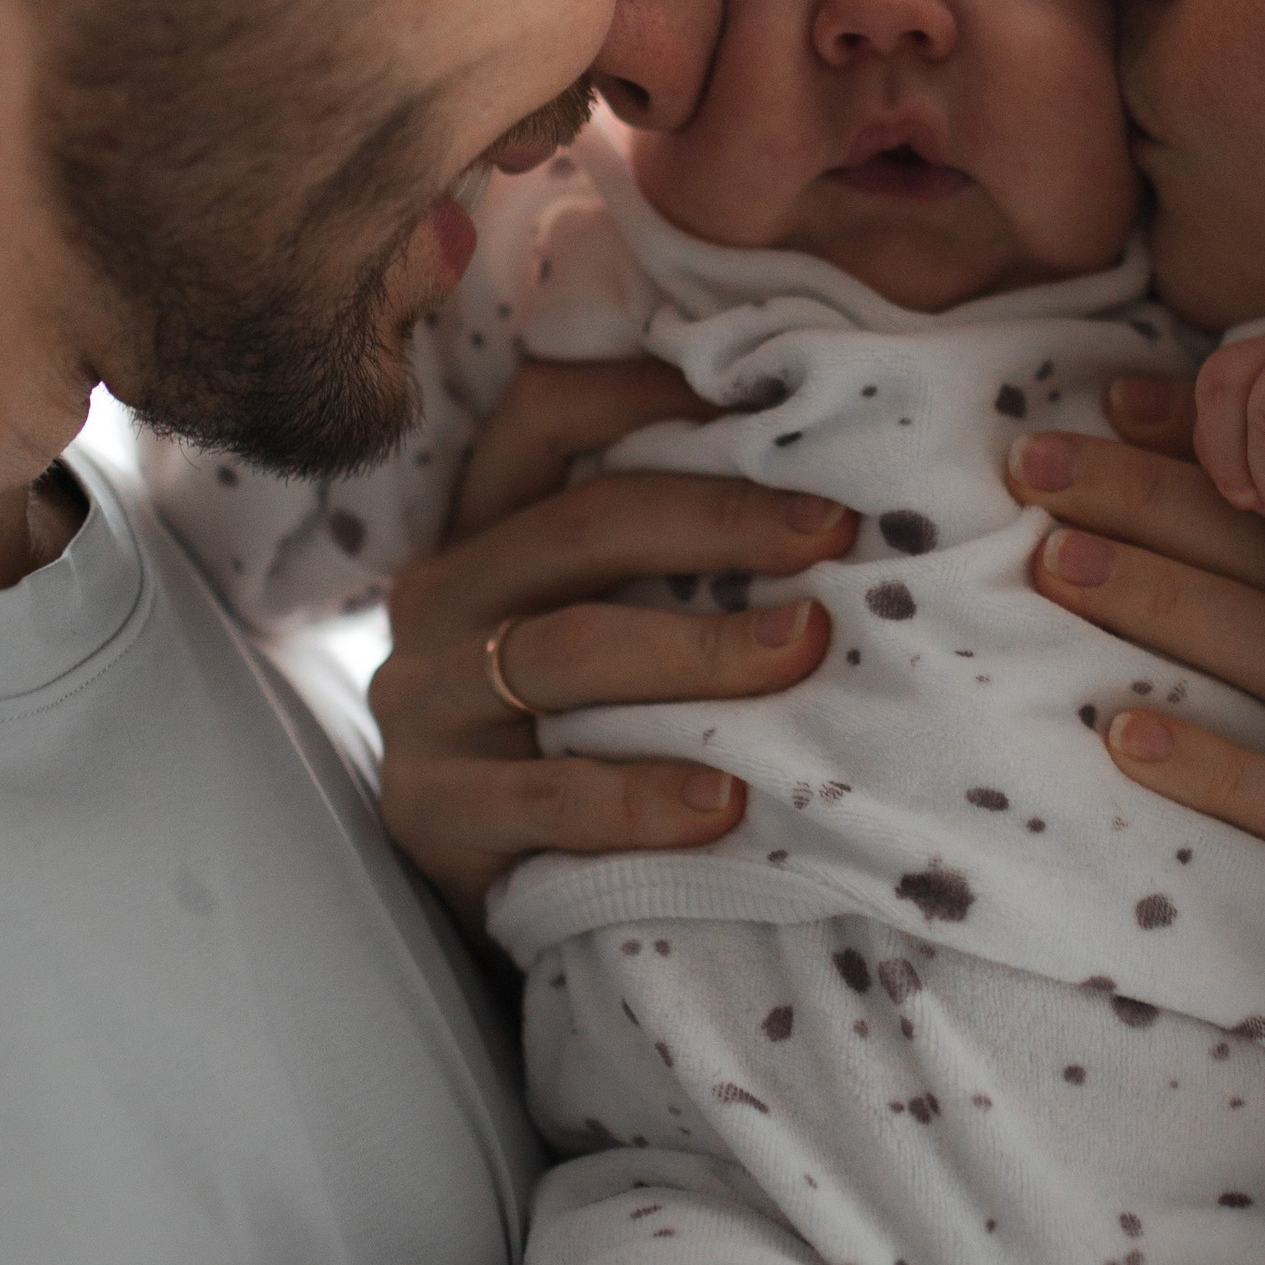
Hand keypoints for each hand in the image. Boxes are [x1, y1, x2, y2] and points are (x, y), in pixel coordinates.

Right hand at [374, 357, 854, 916]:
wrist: (501, 879)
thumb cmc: (586, 724)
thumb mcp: (606, 615)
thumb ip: (671, 547)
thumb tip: (838, 481)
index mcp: (488, 525)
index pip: (544, 413)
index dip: (643, 385)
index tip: (772, 387)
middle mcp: (444, 596)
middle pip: (578, 529)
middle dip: (716, 520)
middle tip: (832, 530)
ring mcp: (426, 703)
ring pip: (566, 653)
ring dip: (695, 651)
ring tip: (801, 648)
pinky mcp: (433, 811)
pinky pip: (549, 797)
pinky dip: (642, 798)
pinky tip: (723, 799)